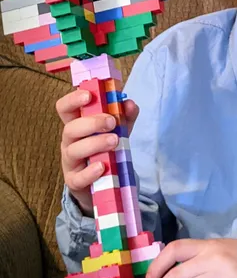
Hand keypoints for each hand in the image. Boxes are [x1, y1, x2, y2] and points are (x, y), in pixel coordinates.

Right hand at [56, 89, 138, 214]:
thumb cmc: (106, 150)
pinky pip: (78, 177)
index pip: (65, 108)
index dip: (73, 100)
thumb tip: (130, 104)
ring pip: (74, 150)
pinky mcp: (75, 181)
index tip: (89, 95)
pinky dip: (90, 171)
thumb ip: (125, 117)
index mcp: (77, 125)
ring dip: (95, 143)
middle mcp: (70, 141)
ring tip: (114, 141)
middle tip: (112, 122)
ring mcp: (70, 162)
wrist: (104, 182)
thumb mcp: (118, 131)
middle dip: (91, 123)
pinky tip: (103, 166)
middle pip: (70, 128)